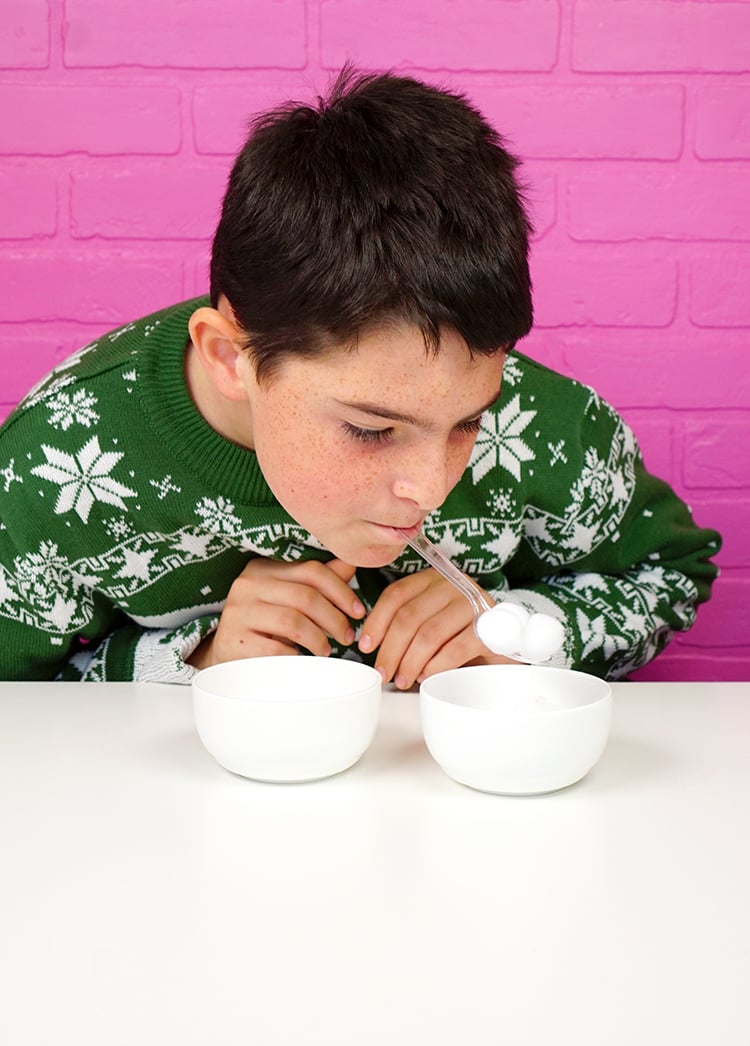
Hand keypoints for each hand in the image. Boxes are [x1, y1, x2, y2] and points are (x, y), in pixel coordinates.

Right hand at [188, 558, 364, 669]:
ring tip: (326, 649)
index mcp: (263, 568)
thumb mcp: (290, 598)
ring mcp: (238, 613)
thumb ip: (318, 581)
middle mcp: (247, 585)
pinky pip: (275, 649)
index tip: (358, 611)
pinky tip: (301, 660)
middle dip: (334, 618)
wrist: (226, 655)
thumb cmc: (265, 624)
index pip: (312, 571)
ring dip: (318, 638)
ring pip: (293, 621)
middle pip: (305, 596)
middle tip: (347, 636)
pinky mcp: (233, 641)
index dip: (342, 591)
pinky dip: (295, 656)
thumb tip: (353, 560)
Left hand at [358, 569, 516, 688]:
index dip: (377, 622)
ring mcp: (473, 603)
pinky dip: (437, 665)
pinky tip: (427, 676)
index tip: (366, 646)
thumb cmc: (461, 635)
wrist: (508, 643)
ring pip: (429, 633)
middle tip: (384, 673)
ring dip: (411, 662)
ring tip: (403, 679)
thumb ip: (407, 625)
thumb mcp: (430, 622)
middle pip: (409, 616)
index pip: (396, 595)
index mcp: (433, 578)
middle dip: (391, 649)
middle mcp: (453, 584)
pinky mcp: (490, 627)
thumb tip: (371, 646)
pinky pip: (456, 648)